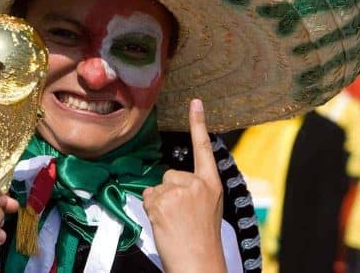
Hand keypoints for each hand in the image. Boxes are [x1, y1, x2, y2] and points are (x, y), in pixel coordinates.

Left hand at [143, 99, 225, 272]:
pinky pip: (147, 196)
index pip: (204, 149)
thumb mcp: (209, 208)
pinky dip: (151, 209)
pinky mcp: (163, 200)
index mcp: (212, 185)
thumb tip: (172, 183)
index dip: (198, 124)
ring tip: (173, 222)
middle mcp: (197, 184)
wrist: (198, 263)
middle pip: (169, 174)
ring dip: (159, 203)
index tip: (195, 102)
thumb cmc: (201, 240)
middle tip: (179, 217)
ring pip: (156, 187)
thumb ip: (195, 190)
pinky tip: (164, 223)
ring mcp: (179, 191)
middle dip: (168, 192)